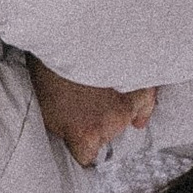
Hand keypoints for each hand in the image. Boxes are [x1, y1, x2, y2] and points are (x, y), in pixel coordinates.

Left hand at [29, 58, 158, 166]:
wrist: (68, 35)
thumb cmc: (49, 68)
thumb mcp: (45, 104)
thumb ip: (60, 125)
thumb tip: (67, 132)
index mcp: (85, 133)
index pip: (86, 156)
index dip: (80, 148)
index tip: (77, 141)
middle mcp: (111, 124)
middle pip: (107, 136)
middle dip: (97, 123)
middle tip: (84, 103)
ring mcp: (129, 104)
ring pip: (125, 118)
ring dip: (115, 109)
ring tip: (99, 93)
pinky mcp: (142, 85)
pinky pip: (147, 103)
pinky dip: (143, 107)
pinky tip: (139, 116)